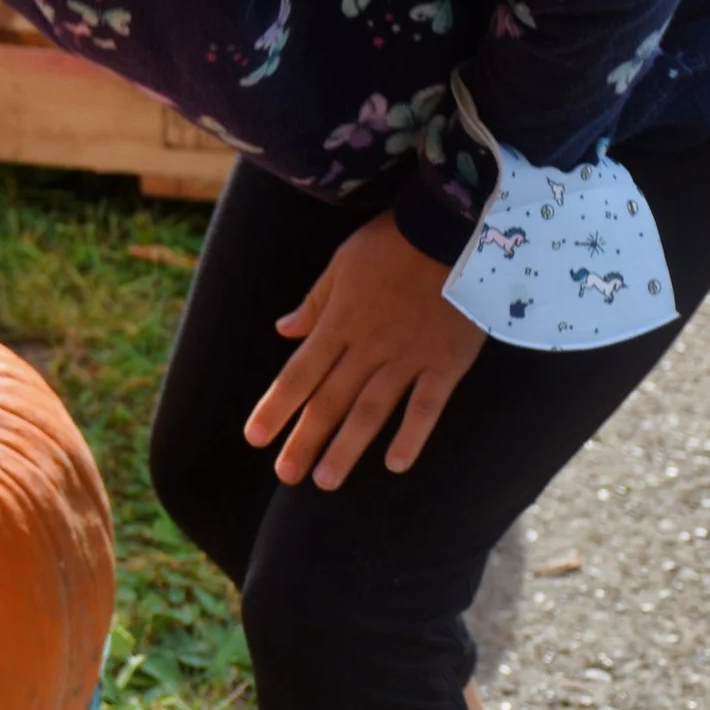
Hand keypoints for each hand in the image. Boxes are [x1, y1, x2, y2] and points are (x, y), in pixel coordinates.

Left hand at [244, 210, 485, 490]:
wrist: (455, 228)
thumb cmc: (394, 241)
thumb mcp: (342, 264)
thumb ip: (315, 302)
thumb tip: (283, 331)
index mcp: (338, 323)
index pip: (298, 375)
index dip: (275, 408)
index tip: (254, 438)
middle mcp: (368, 347)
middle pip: (330, 401)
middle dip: (305, 440)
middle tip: (286, 475)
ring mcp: (408, 358)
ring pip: (371, 411)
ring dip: (346, 448)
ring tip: (325, 481)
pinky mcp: (447, 362)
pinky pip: (427, 406)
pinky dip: (411, 436)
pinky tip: (395, 465)